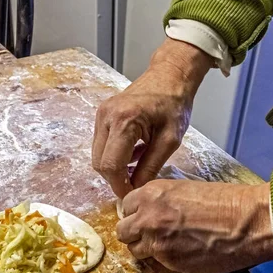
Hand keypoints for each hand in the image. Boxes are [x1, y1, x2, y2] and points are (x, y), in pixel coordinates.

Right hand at [92, 38, 212, 197]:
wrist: (169, 76)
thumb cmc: (174, 104)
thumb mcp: (170, 140)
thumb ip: (151, 166)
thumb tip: (137, 189)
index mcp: (124, 120)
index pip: (111, 165)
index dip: (120, 185)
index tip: (132, 196)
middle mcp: (106, 116)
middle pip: (99, 163)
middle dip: (115, 179)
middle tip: (135, 184)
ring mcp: (101, 115)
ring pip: (98, 156)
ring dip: (114, 168)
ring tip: (137, 169)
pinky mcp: (101, 116)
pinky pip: (101, 145)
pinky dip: (113, 156)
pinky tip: (133, 155)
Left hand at [116, 180, 272, 272]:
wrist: (248, 222)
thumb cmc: (225, 201)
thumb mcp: (186, 189)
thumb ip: (162, 201)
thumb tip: (151, 212)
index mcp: (152, 194)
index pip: (126, 205)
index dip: (136, 212)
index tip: (144, 216)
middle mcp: (148, 217)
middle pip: (123, 230)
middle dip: (134, 232)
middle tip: (150, 233)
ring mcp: (156, 242)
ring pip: (133, 249)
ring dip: (145, 248)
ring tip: (164, 245)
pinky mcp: (169, 262)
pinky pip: (155, 262)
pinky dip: (163, 259)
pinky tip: (180, 252)